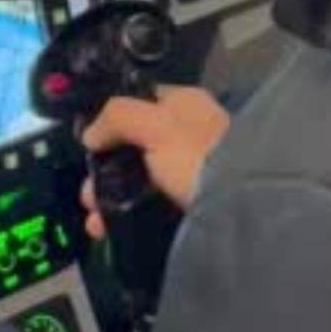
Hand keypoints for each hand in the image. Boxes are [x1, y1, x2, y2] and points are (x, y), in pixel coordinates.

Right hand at [80, 86, 229, 239]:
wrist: (243, 206)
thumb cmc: (197, 152)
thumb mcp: (155, 124)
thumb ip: (118, 118)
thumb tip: (89, 134)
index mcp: (184, 103)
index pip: (140, 102)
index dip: (112, 121)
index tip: (90, 146)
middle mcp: (187, 132)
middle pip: (134, 146)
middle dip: (105, 170)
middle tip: (88, 194)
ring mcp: (190, 169)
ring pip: (139, 179)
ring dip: (110, 197)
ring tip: (95, 221)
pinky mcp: (190, 202)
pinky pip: (150, 204)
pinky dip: (127, 214)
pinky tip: (111, 228)